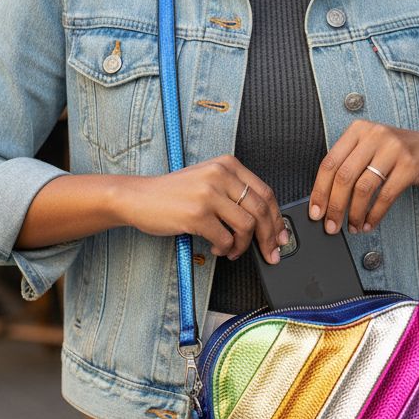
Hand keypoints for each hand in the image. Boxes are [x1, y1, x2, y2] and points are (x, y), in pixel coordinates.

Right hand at [114, 156, 289, 263]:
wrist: (138, 197)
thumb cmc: (174, 193)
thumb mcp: (208, 180)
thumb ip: (235, 193)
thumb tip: (266, 221)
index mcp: (228, 164)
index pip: (265, 192)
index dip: (277, 218)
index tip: (281, 236)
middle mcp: (220, 175)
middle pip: (260, 210)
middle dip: (269, 237)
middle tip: (270, 253)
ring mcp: (208, 194)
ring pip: (246, 226)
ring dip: (243, 246)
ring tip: (233, 251)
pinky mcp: (197, 214)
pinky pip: (225, 238)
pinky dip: (225, 248)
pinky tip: (217, 248)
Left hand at [308, 120, 418, 234]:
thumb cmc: (399, 154)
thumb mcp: (372, 149)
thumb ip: (350, 165)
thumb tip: (325, 199)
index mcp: (358, 130)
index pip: (329, 162)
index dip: (319, 190)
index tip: (315, 212)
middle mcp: (374, 135)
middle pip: (343, 176)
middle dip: (334, 206)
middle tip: (331, 225)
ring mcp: (394, 148)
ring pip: (363, 188)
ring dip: (355, 213)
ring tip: (353, 227)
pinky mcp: (410, 165)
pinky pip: (385, 196)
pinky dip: (374, 215)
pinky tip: (369, 224)